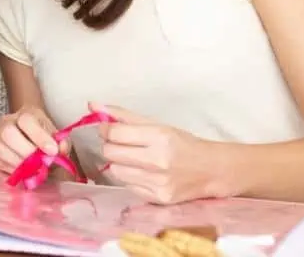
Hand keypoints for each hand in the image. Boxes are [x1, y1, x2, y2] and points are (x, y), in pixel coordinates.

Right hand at [0, 106, 69, 172]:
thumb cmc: (45, 140)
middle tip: (40, 164)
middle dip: (26, 152)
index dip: (39, 136)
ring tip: (32, 170)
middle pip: (8, 133)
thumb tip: (61, 150)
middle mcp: (7, 121)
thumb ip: (62, 143)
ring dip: (18, 163)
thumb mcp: (58, 139)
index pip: (27, 120)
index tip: (53, 151)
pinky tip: (21, 171)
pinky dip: (10, 169)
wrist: (32, 142)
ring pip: (0, 149)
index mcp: (26, 113)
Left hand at [91, 102, 226, 204]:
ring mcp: (158, 182)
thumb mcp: (156, 124)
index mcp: (158, 137)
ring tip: (135, 160)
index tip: (108, 130)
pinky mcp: (158, 198)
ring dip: (119, 164)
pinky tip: (144, 174)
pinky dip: (131, 179)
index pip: (115, 133)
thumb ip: (122, 115)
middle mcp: (158, 160)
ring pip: (115, 171)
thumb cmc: (181, 143)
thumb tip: (91, 104)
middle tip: (121, 145)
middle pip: (111, 153)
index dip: (105, 130)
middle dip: (110, 147)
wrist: (211, 170)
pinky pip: (128, 187)